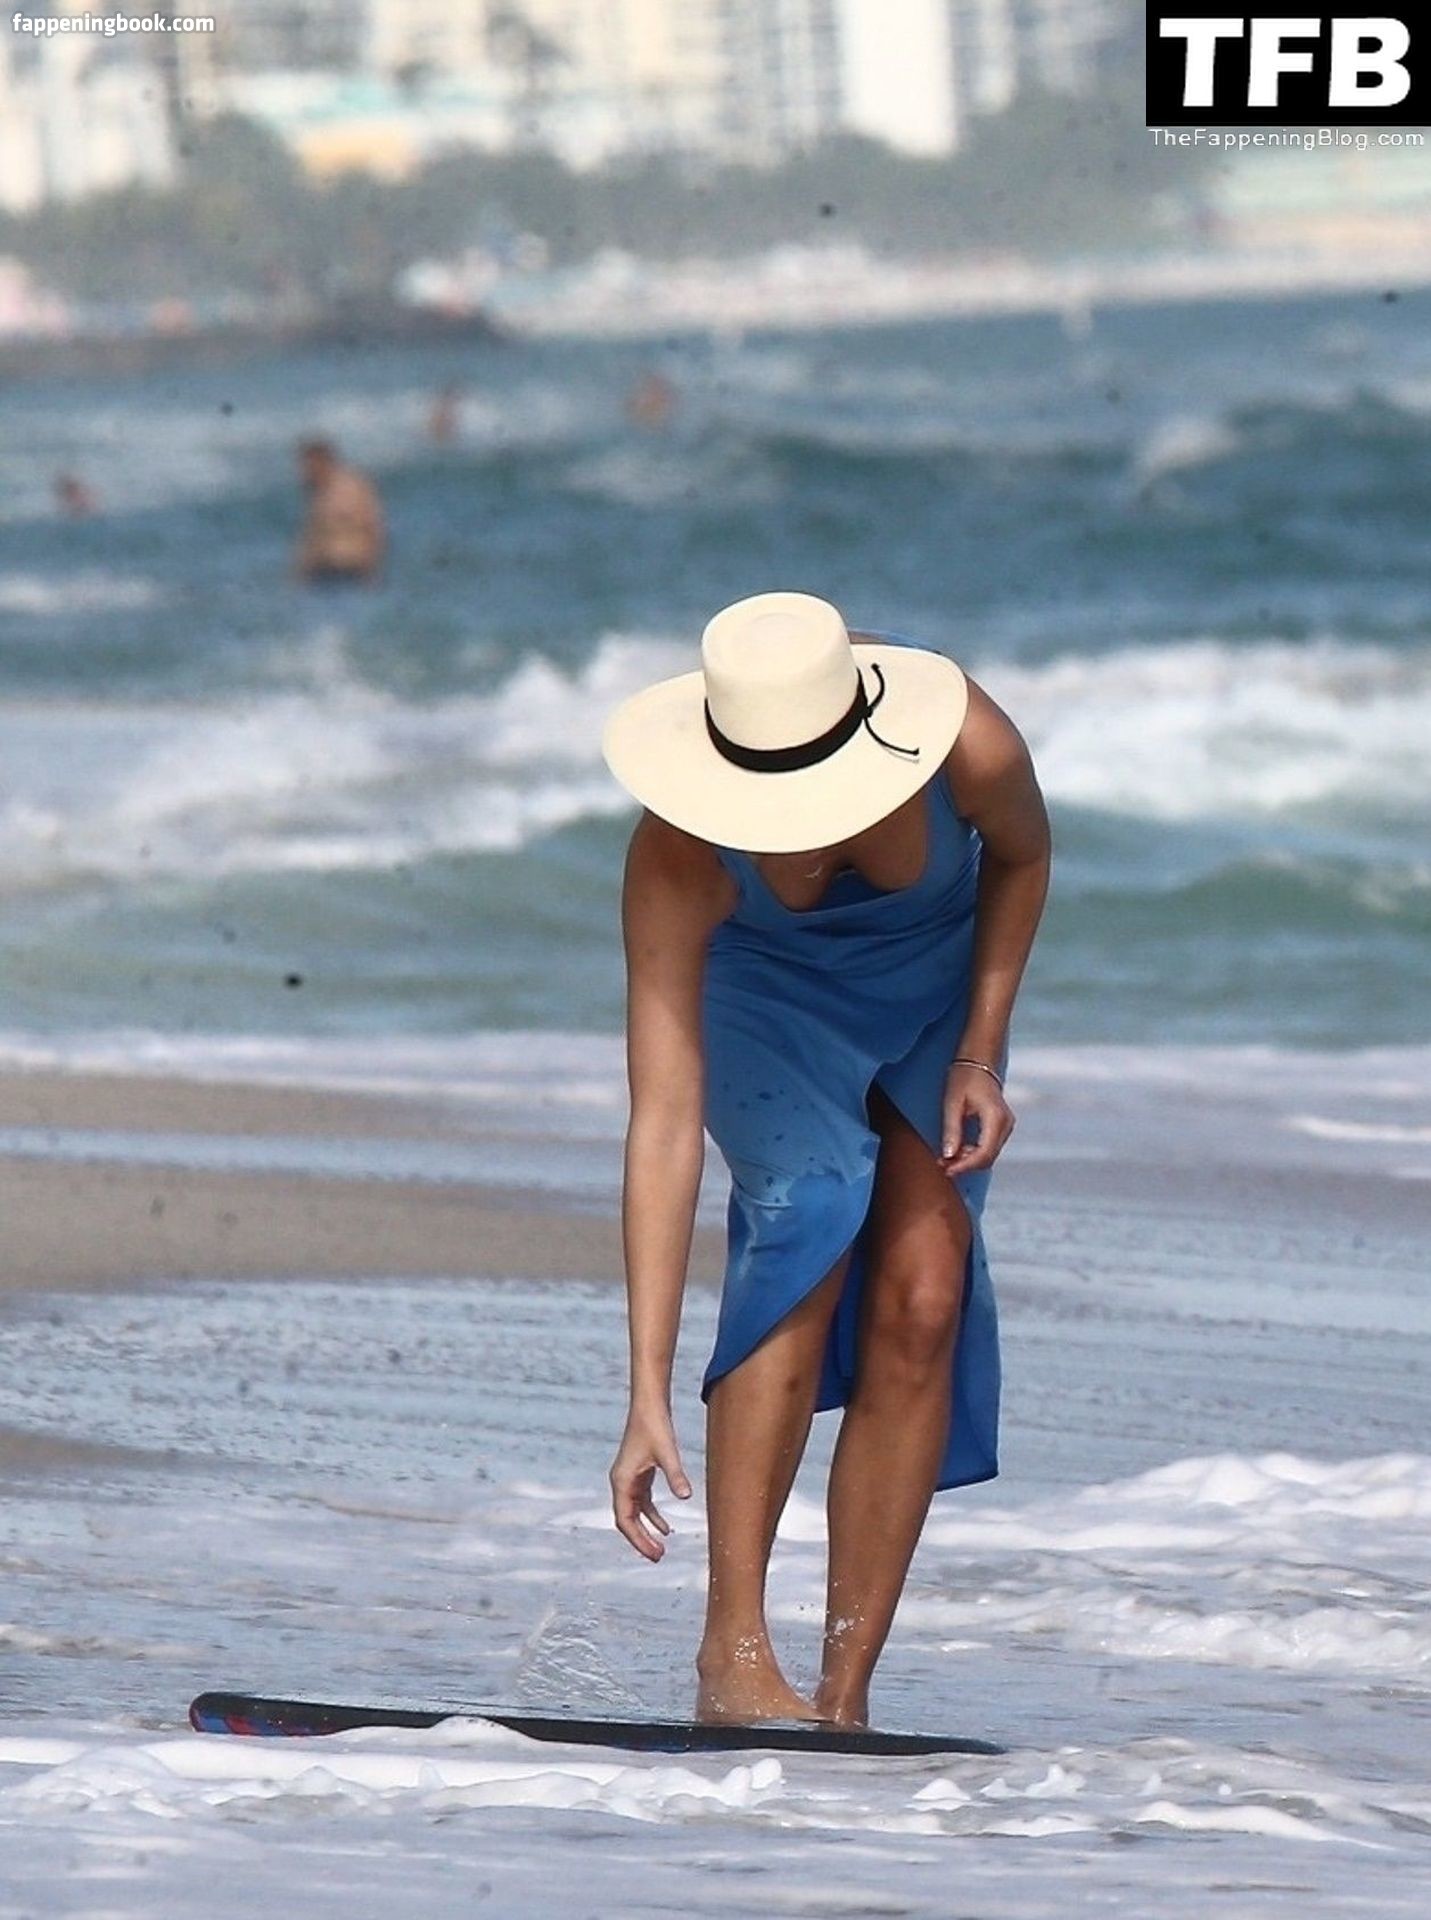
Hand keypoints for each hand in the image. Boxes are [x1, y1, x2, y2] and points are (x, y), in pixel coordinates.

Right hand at [609, 1404, 691, 1561]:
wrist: (649, 1404)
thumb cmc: (655, 1425)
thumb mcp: (667, 1452)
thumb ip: (675, 1475)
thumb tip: (685, 1497)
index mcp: (622, 1480)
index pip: (625, 1520)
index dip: (638, 1540)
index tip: (654, 1554)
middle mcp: (621, 1482)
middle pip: (627, 1520)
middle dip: (641, 1541)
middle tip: (659, 1558)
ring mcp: (629, 1478)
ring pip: (634, 1513)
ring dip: (646, 1531)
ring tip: (661, 1550)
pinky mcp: (639, 1474)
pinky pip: (643, 1503)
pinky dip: (653, 1516)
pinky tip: (666, 1528)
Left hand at [938, 1061, 1014, 1176]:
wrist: (978, 1062)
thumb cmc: (964, 1077)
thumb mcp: (952, 1103)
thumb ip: (951, 1130)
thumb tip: (948, 1156)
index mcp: (996, 1117)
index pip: (984, 1153)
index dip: (965, 1166)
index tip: (946, 1170)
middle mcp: (1006, 1124)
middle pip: (988, 1158)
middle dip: (965, 1166)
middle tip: (942, 1166)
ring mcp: (1006, 1126)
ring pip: (988, 1155)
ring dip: (968, 1161)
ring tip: (945, 1159)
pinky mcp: (1001, 1127)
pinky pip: (988, 1147)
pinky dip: (973, 1153)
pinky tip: (956, 1152)